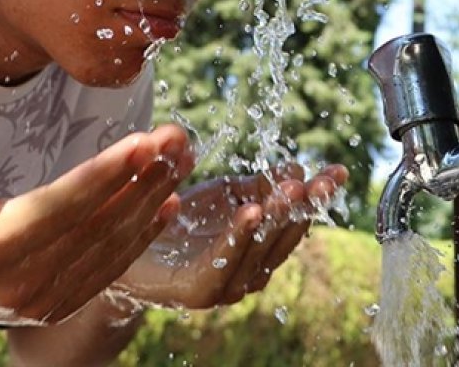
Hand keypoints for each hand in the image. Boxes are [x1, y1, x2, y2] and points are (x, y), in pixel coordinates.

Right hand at [0, 115, 193, 326]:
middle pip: (95, 225)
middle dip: (143, 178)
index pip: (58, 207)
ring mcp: (42, 301)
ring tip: (181, 158)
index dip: (104, 174)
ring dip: (152, 200)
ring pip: (111, 246)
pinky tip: (168, 201)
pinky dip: (143, 235)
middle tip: (177, 137)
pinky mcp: (59, 308)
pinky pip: (110, 268)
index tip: (143, 141)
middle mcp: (18, 284)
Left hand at [113, 161, 347, 308]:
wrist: (120, 243)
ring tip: (290, 191)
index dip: (318, 198)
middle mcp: (251, 269)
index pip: (295, 220)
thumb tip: (296, 168)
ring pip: (259, 251)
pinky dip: (240, 236)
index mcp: (260, 245)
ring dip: (276, 219)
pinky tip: (252, 211)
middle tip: (315, 181)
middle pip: (283, 238)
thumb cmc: (178, 219)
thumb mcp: (224, 193)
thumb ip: (258, 184)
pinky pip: (224, 262)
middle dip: (302, 208)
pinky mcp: (199, 290)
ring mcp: (227, 284)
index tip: (338, 172)